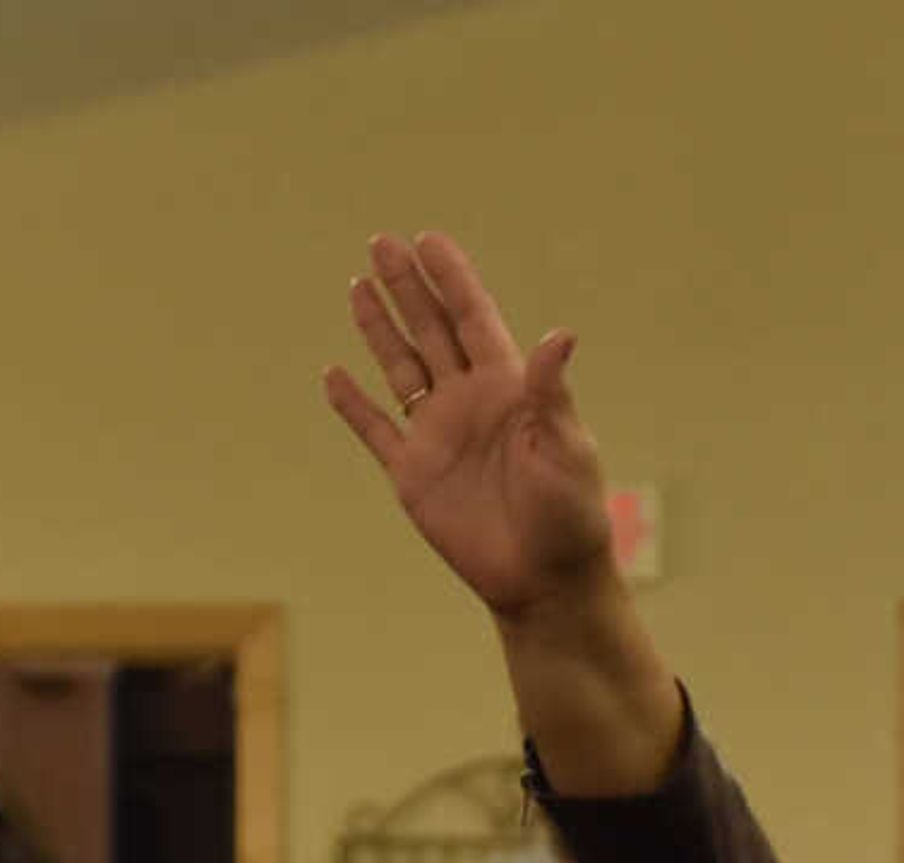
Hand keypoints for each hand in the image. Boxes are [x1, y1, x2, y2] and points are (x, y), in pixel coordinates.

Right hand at [323, 232, 618, 622]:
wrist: (543, 581)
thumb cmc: (569, 517)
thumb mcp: (565, 449)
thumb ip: (551, 393)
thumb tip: (560, 335)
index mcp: (509, 388)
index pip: (474, 319)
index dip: (452, 279)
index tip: (429, 239)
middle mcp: (470, 402)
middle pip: (431, 330)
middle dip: (407, 287)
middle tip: (381, 242)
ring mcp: (438, 435)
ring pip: (400, 368)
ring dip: (379, 328)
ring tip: (357, 285)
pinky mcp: (413, 474)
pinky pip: (375, 430)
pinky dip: (353, 404)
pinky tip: (334, 373)